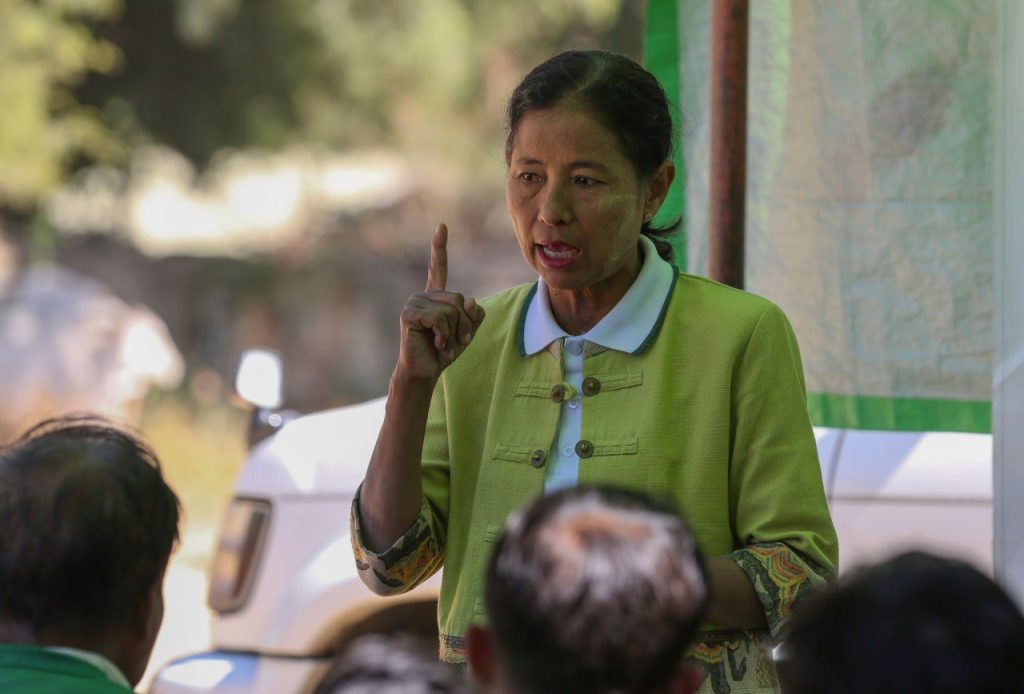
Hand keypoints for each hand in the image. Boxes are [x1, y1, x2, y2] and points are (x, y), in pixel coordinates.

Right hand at [397, 223, 485, 382]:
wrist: (425, 370)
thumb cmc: (443, 351)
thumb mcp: (467, 332)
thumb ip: (474, 315)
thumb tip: (470, 300)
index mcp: (436, 296)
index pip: (439, 268)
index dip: (439, 248)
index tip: (441, 227)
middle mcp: (423, 295)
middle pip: (460, 300)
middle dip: (463, 325)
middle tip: (452, 341)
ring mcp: (414, 302)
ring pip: (452, 310)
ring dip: (453, 333)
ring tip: (441, 343)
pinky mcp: (409, 314)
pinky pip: (440, 319)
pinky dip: (443, 335)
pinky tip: (435, 343)